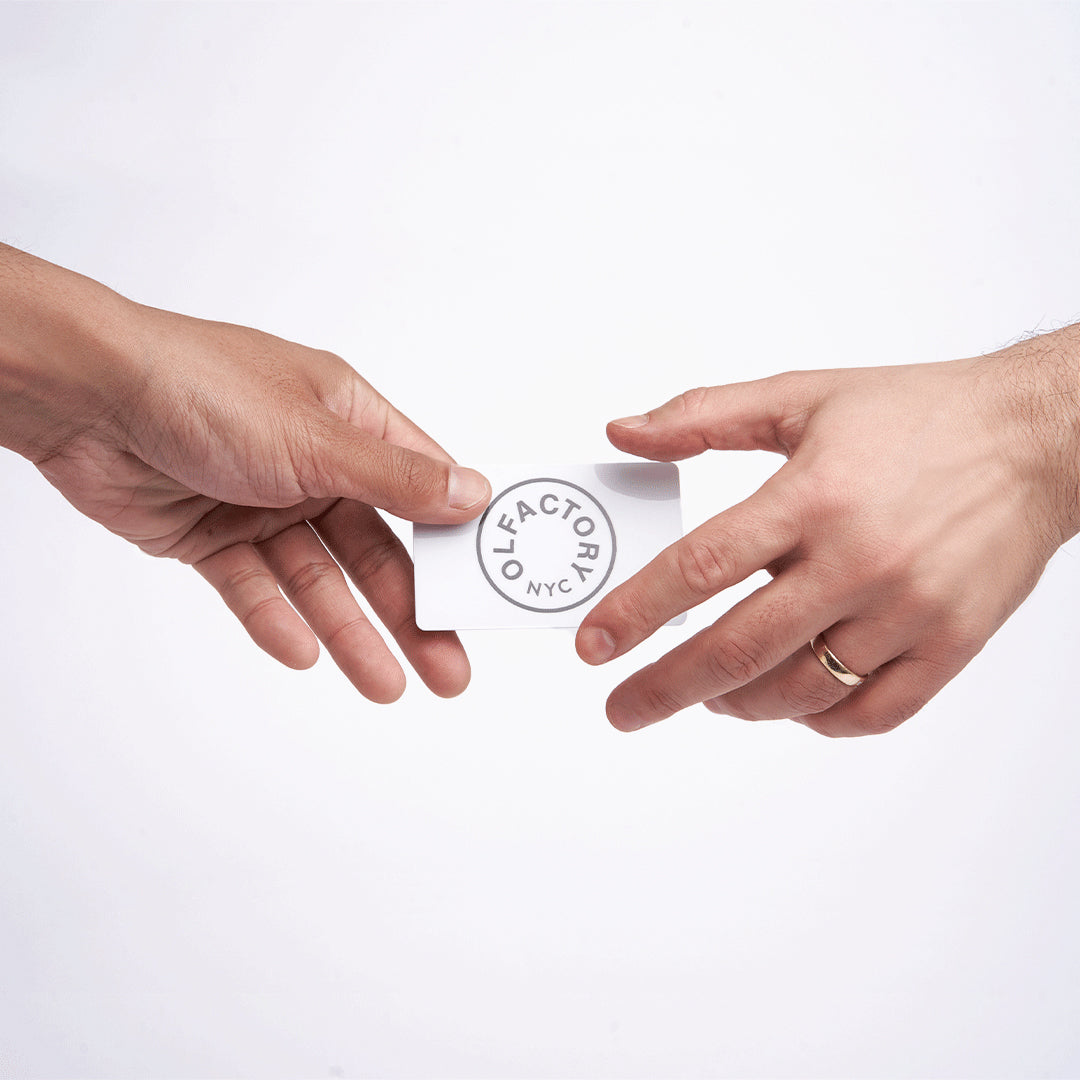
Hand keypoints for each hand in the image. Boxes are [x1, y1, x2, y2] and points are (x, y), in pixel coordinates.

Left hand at [1, 245, 490, 701]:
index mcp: (348, 421)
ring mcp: (261, 502)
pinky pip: (254, 587)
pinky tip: (302, 651)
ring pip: (318, 579)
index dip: (455, 540)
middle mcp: (311, 463)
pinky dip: (275, 619)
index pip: (420, 487)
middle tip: (446, 666)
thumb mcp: (316, 439)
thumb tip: (473, 494)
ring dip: (349, 630)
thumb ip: (396, 479)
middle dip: (410, 610)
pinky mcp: (211, 536)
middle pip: (374, 548)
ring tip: (384, 684)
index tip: (485, 590)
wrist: (84, 399)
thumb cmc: (200, 386)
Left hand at [577, 330, 1078, 735]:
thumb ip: (704, 416)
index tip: (592, 646)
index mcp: (814, 495)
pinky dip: (817, 719)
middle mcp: (860, 559)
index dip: (636, 611)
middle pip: (740, 647)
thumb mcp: (802, 396)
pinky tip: (788, 702)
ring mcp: (909, 610)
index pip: (703, 565)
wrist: (1035, 441)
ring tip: (705, 696)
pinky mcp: (950, 645)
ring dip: (736, 704)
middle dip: (666, 688)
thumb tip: (625, 434)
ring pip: (801, 690)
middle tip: (621, 709)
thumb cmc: (918, 415)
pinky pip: (871, 711)